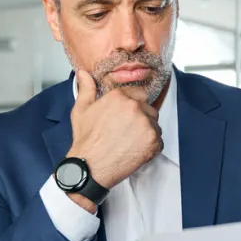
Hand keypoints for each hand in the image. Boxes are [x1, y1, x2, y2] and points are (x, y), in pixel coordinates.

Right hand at [66, 69, 162, 195]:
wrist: (90, 167)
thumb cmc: (86, 140)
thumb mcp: (81, 110)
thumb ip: (86, 89)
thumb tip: (83, 73)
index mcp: (120, 96)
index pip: (139, 93)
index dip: (134, 103)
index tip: (128, 114)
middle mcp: (135, 107)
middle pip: (148, 108)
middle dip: (141, 117)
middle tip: (127, 131)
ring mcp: (146, 124)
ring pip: (154, 124)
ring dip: (147, 131)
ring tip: (130, 141)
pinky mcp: (153, 141)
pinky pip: (158, 141)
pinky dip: (150, 146)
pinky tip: (135, 150)